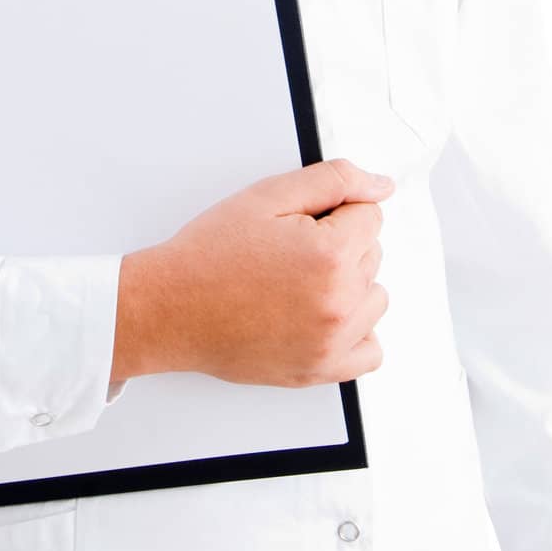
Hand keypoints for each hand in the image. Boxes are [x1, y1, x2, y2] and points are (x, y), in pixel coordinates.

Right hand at [110, 157, 393, 386]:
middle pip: (372, 254)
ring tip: (299, 281)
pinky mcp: (321, 370)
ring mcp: (333, 342)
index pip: (370, 214)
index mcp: (330, 255)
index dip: (332, 211)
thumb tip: (381, 186)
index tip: (298, 224)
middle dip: (339, 243)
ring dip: (349, 284)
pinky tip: (319, 314)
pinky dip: (354, 330)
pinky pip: (370, 349)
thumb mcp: (268, 196)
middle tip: (288, 250)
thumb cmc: (210, 254)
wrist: (170, 309)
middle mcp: (339, 302)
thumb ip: (334, 180)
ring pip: (374, 296)